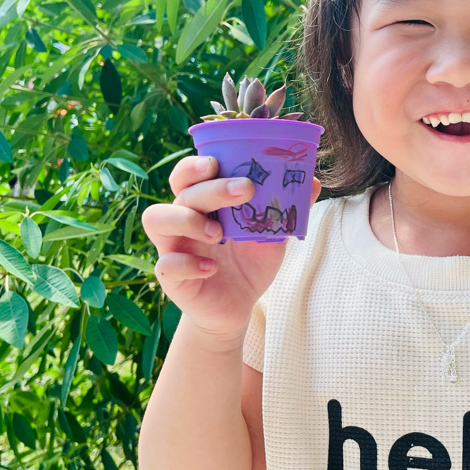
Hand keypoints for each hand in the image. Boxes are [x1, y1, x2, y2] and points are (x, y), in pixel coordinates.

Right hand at [142, 155, 321, 341]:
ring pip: (156, 218)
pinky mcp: (171, 276)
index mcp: (204, 203)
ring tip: (218, 232)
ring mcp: (173, 246)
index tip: (218, 162)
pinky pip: (166, 264)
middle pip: (181, 190)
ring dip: (187, 219)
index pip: (189, 174)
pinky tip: (211, 268)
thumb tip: (313, 182)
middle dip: (211, 187)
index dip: (196, 164)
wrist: (237, 307)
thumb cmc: (249, 263)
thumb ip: (287, 211)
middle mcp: (183, 219)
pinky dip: (188, 264)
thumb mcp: (272, 236)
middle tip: (244, 189)